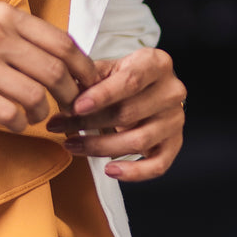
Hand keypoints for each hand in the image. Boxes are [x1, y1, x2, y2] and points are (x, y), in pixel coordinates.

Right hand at [0, 4, 99, 133]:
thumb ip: (13, 31)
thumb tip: (59, 54)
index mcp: (3, 14)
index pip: (61, 41)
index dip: (82, 68)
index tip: (86, 84)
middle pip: (54, 71)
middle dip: (70, 95)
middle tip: (70, 108)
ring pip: (35, 96)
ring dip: (41, 113)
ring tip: (34, 117)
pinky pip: (9, 114)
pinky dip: (18, 125)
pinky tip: (12, 124)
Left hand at [47, 47, 184, 180]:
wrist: (149, 88)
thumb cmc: (123, 78)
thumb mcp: (107, 69)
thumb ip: (88, 78)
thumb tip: (63, 93)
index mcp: (156, 64)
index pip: (130, 81)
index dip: (102, 95)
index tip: (76, 107)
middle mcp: (172, 91)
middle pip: (129, 114)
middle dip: (88, 123)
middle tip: (60, 126)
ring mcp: (175, 119)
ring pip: (138, 141)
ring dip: (100, 147)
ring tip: (72, 145)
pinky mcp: (175, 144)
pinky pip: (157, 165)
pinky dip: (133, 172)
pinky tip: (109, 169)